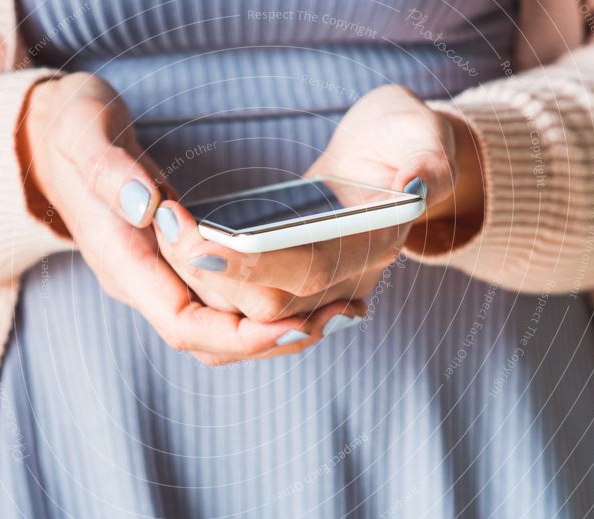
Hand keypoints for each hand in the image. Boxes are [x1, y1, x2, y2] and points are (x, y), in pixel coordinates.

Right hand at [18, 73, 356, 364]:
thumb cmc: (72, 131)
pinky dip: (268, 310)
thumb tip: (147, 207)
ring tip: (342, 312)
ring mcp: (160, 279)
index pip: (183, 324)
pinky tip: (312, 295)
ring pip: (221, 332)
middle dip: (273, 339)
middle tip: (340, 317)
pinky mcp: (177, 267)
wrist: (50, 143)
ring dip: (279, 331)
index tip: (296, 323)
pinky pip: (224, 306)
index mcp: (121, 262)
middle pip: (210, 342)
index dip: (239, 334)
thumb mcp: (82, 134)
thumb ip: (107, 171)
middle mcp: (142, 283)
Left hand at [153, 84, 482, 321]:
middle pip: (271, 304)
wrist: (391, 164)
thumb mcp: (419, 131)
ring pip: (251, 313)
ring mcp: (319, 290)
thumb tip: (415, 187)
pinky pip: (246, 303)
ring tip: (165, 228)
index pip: (310, 270)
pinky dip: (209, 283)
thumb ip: (427, 156)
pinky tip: (179, 246)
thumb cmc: (400, 139)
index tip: (198, 246)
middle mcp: (346, 281)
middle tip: (166, 226)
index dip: (255, 265)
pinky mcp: (293, 283)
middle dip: (212, 273)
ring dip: (202, 279)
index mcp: (374, 245)